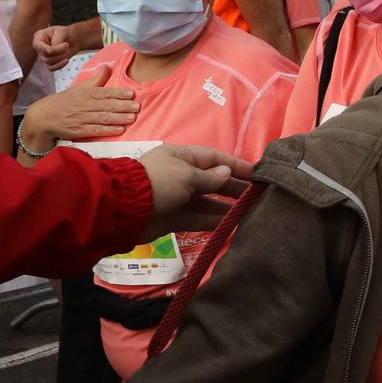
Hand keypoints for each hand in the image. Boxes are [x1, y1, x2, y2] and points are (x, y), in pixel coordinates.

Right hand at [19, 65, 137, 153]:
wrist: (44, 116)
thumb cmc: (65, 101)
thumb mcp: (79, 87)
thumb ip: (96, 79)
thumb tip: (107, 66)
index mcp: (86, 93)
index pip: (105, 92)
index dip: (119, 93)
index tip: (131, 94)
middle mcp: (85, 105)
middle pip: (106, 105)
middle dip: (123, 106)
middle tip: (137, 106)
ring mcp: (82, 118)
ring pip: (103, 118)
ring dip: (119, 118)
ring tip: (133, 117)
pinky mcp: (80, 131)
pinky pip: (96, 130)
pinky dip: (108, 130)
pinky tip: (120, 130)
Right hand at [32, 23, 73, 69]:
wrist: (73, 38)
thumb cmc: (66, 33)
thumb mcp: (62, 31)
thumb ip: (56, 40)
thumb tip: (52, 51)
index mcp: (38, 37)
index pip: (39, 46)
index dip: (52, 49)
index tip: (66, 45)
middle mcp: (39, 47)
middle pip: (45, 56)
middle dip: (59, 53)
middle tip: (68, 45)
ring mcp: (43, 55)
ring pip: (48, 62)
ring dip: (61, 58)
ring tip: (68, 50)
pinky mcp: (49, 62)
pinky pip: (51, 68)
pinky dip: (59, 66)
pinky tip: (67, 60)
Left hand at [136, 143, 251, 241]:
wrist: (124, 209)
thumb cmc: (158, 183)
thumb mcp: (186, 175)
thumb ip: (210, 178)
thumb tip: (227, 174)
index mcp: (181, 158)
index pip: (214, 158)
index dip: (235, 165)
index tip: (256, 173)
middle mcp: (181, 176)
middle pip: (212, 181)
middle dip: (233, 187)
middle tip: (257, 196)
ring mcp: (177, 198)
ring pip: (207, 202)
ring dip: (227, 206)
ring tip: (249, 212)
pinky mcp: (174, 218)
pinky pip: (199, 218)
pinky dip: (214, 221)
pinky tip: (232, 225)